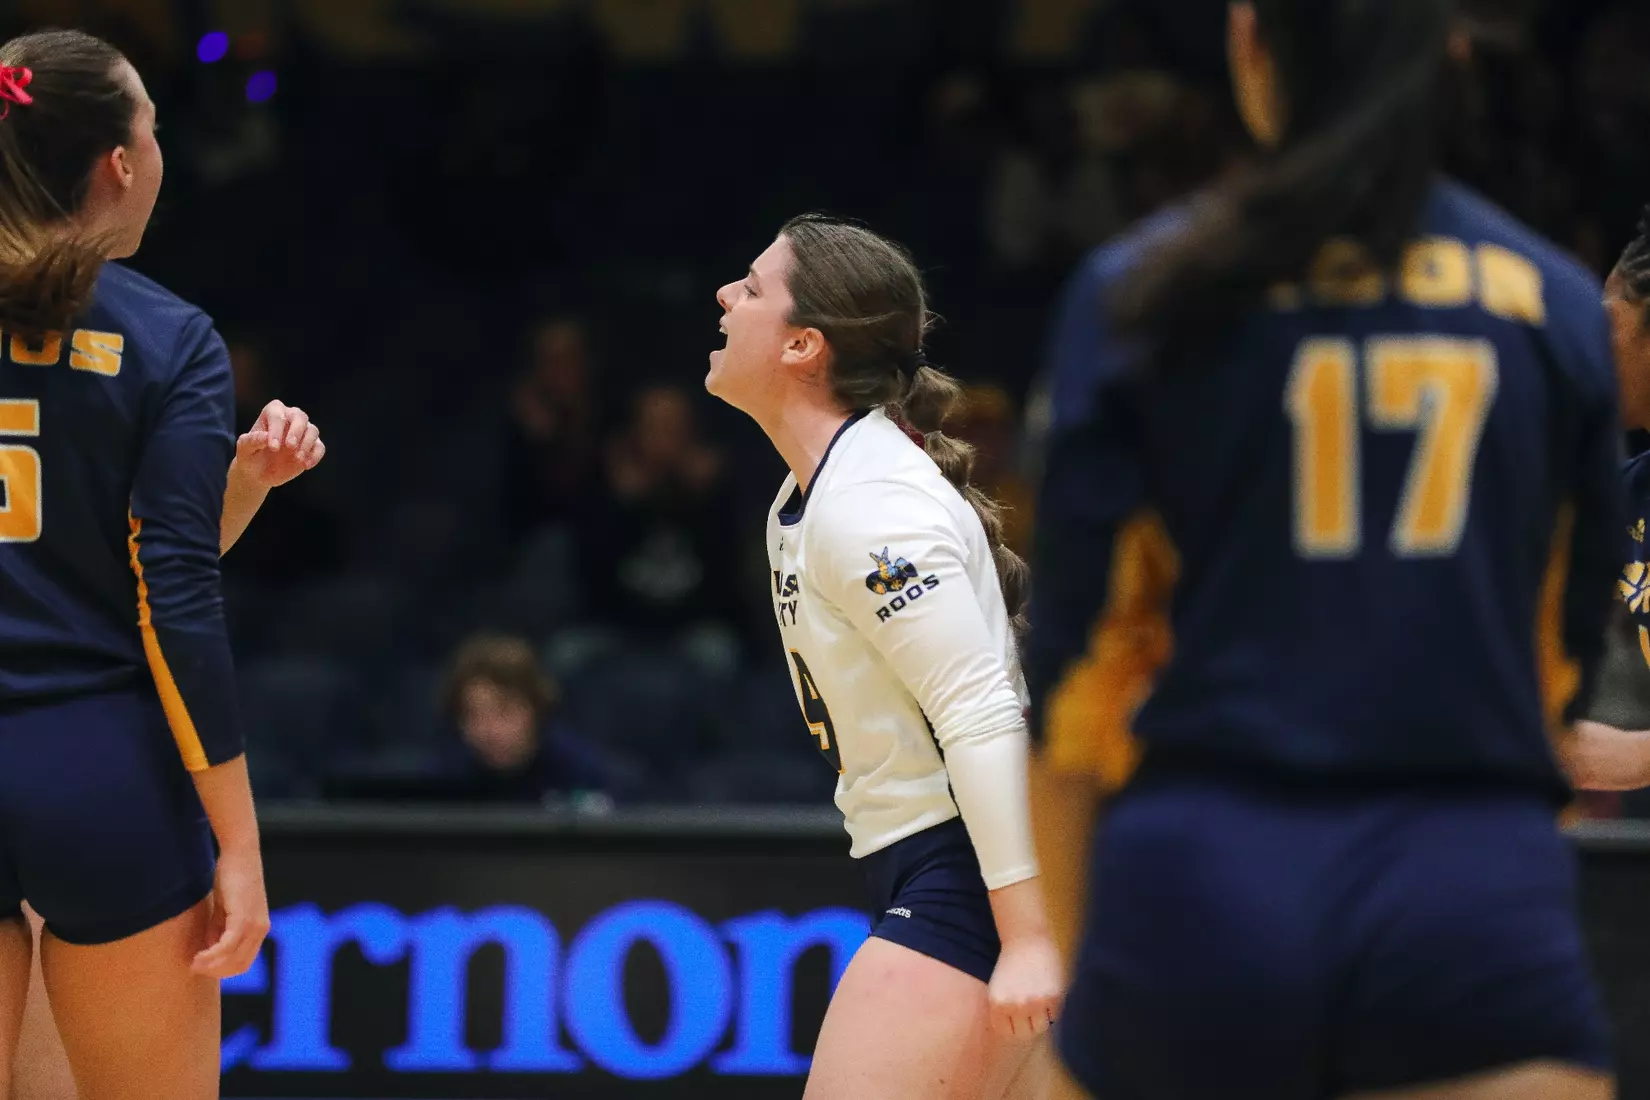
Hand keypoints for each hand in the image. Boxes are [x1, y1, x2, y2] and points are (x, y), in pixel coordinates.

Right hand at [191, 844, 270, 978]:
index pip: (243, 962)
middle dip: (215, 972)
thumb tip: (210, 949)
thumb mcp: (224, 908)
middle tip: (194, 967)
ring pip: (234, 959)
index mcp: (259, 928)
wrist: (240, 852)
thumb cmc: (231, 876)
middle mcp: (261, 929)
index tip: (202, 967)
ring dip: (211, 966)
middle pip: (239, 966)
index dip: (222, 970)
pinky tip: (198, 956)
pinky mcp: (244, 917)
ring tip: (193, 963)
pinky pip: (228, 946)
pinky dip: (212, 955)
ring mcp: (255, 924)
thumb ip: (219, 928)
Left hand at [234, 400, 324, 488]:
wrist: (259, 473)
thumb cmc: (250, 456)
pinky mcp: (312, 446)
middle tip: (290, 447)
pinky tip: (306, 465)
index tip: (273, 447)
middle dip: (296, 431)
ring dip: (306, 444)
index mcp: (272, 413)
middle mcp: (290, 418)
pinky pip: (319, 447)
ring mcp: (302, 432)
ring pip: (312, 430)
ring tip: (297, 459)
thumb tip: (266, 437)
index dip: (277, 430)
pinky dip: (315, 455)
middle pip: (300, 416)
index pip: (278, 415)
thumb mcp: (244, 449)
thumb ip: (252, 441)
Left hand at [987, 933, 1063, 1038]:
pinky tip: (1046, 990)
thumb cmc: (1011, 965)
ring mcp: (1035, 1002)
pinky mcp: (1053, 996)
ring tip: (1038, 1000)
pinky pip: (1054, 1014)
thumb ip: (1005, 1013)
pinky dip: (1052, 1007)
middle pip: (1024, 1034)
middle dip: (1027, 1024)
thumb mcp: (998, 989)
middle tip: (1030, 1009)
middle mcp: (1015, 1006)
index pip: (1007, 1032)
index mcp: (998, 1005)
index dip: (1013, 1025)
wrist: (1026, 939)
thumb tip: (1019, 1036)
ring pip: (1041, 1028)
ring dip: (1041, 1018)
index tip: (1016, 1014)